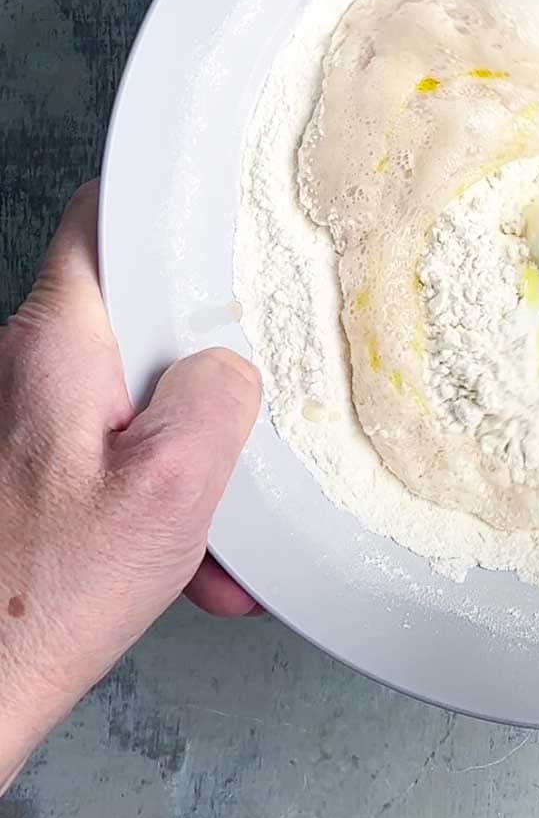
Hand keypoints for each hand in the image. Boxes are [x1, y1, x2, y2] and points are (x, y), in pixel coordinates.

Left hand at [0, 184, 261, 790]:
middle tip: (238, 438)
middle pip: (137, 328)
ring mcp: (22, 426)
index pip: (101, 223)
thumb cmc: (36, 599)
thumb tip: (229, 371)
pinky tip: (186, 569)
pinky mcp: (23, 477)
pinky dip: (152, 507)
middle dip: (202, 388)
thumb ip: (216, 398)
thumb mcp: (172, 486)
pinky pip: (108, 463)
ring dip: (185, 467)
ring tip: (216, 542)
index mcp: (55, 347)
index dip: (167, 217)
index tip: (223, 237)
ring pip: (130, 407)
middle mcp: (26, 372)